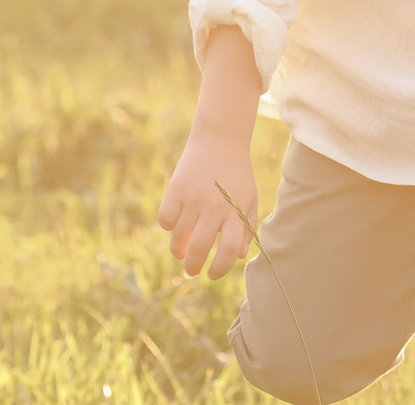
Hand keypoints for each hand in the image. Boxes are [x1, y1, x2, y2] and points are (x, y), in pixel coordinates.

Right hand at [157, 133, 260, 278]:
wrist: (220, 139)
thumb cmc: (237, 173)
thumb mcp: (249, 197)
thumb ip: (246, 226)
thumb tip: (236, 257)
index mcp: (235, 210)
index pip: (228, 250)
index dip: (220, 269)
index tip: (213, 275)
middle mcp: (214, 206)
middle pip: (199, 249)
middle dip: (193, 267)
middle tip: (192, 271)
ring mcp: (193, 198)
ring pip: (178, 237)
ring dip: (178, 251)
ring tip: (181, 253)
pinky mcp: (176, 189)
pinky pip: (165, 219)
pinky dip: (168, 226)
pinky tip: (174, 225)